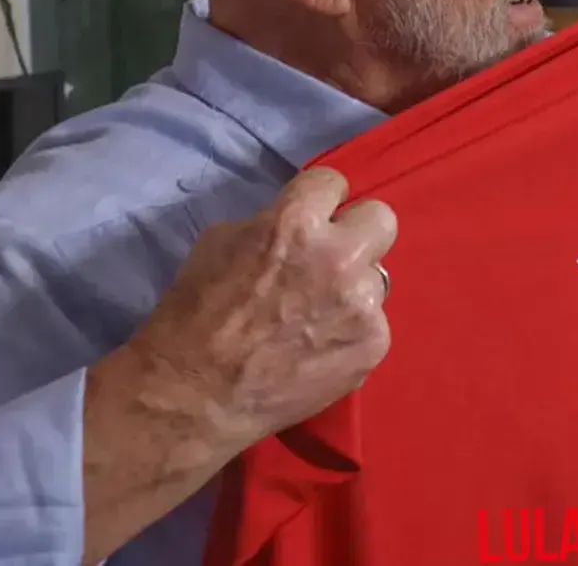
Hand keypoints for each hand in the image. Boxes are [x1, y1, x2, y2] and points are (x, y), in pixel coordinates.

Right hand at [130, 166, 396, 445]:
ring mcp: (361, 303)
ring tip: (316, 317)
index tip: (312, 217)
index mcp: (296, 222)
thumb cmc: (195, 313)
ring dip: (351, 290)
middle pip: (382, 218)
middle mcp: (339, 257)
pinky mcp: (373, 344)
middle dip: (356, 233)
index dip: (318, 200)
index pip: (333, 182)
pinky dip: (351, 333)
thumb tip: (301, 223)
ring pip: (376, 278)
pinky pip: (374, 323)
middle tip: (332, 258)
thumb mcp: (220, 242)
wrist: (195, 395)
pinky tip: (319, 350)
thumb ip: (273, 223)